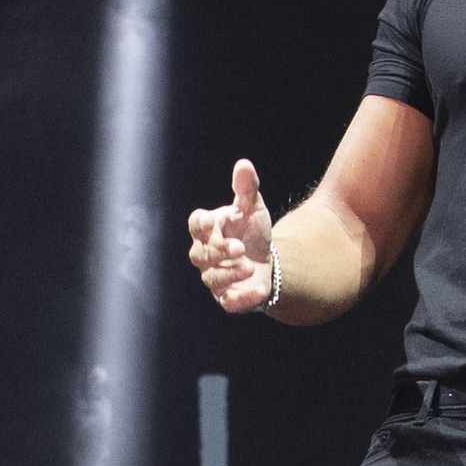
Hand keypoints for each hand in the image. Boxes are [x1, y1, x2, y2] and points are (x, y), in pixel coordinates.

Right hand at [188, 158, 274, 314]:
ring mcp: (214, 277)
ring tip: (249, 267)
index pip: (196, 225)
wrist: (269, 263)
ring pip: (213, 278)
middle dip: (219, 251)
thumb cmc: (252, 232)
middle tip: (239, 248)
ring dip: (230, 274)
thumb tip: (244, 164)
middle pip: (202, 254)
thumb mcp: (252, 208)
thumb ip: (247, 188)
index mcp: (208, 230)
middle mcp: (205, 255)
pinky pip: (230, 301)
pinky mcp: (228, 298)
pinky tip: (260, 290)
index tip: (210, 222)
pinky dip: (243, 298)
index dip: (201, 224)